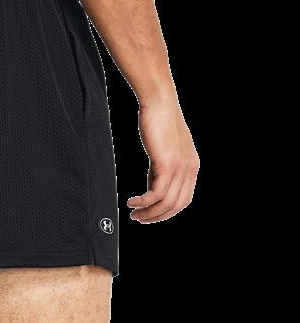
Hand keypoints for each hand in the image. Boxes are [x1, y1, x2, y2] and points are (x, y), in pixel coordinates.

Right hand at [127, 98, 199, 222]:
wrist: (159, 103)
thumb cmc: (159, 122)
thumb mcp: (163, 152)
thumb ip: (160, 172)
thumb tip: (152, 190)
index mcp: (191, 167)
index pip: (183, 201)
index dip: (166, 213)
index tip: (150, 215)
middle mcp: (189, 170)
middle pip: (175, 206)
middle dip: (156, 217)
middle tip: (139, 218)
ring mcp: (180, 168)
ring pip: (165, 203)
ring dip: (148, 212)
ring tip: (133, 213)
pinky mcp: (167, 165)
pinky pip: (156, 194)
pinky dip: (143, 202)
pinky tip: (132, 202)